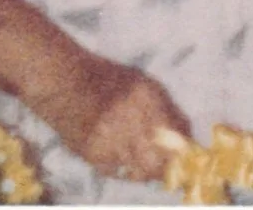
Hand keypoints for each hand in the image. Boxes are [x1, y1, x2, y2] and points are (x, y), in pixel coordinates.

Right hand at [38, 51, 189, 183]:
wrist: (64, 82)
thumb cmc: (108, 80)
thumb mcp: (142, 84)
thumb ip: (168, 109)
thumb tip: (188, 137)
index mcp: (147, 97)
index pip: (176, 136)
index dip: (184, 153)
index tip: (186, 160)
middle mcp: (130, 118)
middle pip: (160, 161)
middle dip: (167, 169)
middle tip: (168, 171)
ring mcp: (110, 138)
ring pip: (141, 171)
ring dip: (146, 172)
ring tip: (144, 165)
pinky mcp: (93, 154)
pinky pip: (117, 172)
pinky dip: (121, 170)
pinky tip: (118, 157)